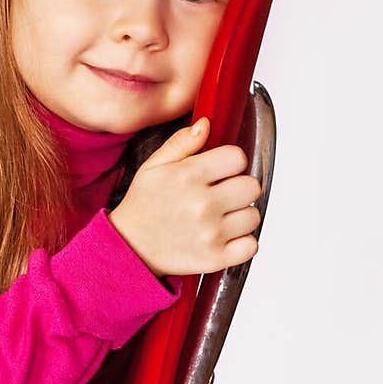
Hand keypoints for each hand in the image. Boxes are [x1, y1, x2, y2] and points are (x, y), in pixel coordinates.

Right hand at [109, 116, 262, 276]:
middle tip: (222, 195)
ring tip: (221, 218)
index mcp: (189, 176)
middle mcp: (203, 204)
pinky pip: (251, 245)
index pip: (238, 158)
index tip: (220, 172)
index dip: (230, 163)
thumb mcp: (153, 166)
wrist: (128, 247)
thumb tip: (206, 125)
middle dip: (238, 188)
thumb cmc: (143, 206)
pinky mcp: (215, 258)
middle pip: (251, 186)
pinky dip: (243, 243)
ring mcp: (211, 233)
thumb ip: (181, 143)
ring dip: (241, 216)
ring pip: (253, 216)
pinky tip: (226, 237)